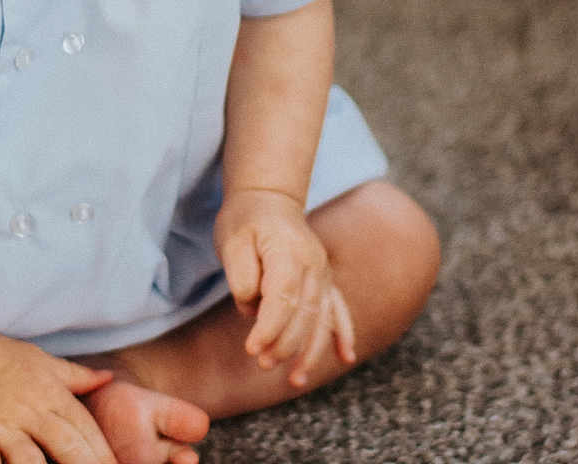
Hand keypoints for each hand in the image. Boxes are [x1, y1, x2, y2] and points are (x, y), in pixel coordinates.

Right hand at [0, 334, 116, 463]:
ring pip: (29, 463)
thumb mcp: (44, 363)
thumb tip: (108, 378)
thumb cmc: (1, 360)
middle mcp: (32, 415)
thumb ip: (77, 377)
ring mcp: (2, 428)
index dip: (105, 457)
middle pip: (69, 450)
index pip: (87, 433)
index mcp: (53, 398)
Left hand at [214, 188, 355, 386]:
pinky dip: (342, 333)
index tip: (251, 348)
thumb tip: (253, 308)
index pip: (283, 298)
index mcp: (288, 252)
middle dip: (284, 344)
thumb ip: (241, 274)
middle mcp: (313, 264)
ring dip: (310, 351)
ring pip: (322, 318)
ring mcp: (323, 272)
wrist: (268, 197)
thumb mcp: (231, 239)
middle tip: (261, 362)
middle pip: (304, 314)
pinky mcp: (325, 279)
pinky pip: (338, 308)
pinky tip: (345, 356)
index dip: (269, 329)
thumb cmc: (245, 219)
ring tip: (295, 379)